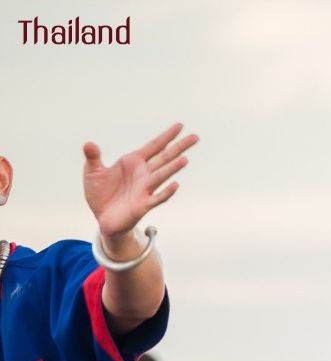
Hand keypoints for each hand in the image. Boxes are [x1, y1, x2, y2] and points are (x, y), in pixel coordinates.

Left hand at [83, 123, 198, 239]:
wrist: (104, 219)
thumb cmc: (101, 194)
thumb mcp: (93, 173)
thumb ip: (93, 157)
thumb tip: (89, 144)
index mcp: (134, 162)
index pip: (154, 146)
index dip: (166, 136)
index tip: (180, 125)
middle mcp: (144, 174)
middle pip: (165, 158)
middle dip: (180, 147)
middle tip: (195, 137)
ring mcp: (145, 189)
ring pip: (162, 175)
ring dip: (173, 168)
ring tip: (184, 159)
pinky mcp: (143, 205)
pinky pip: (157, 198)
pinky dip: (166, 192)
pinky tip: (175, 185)